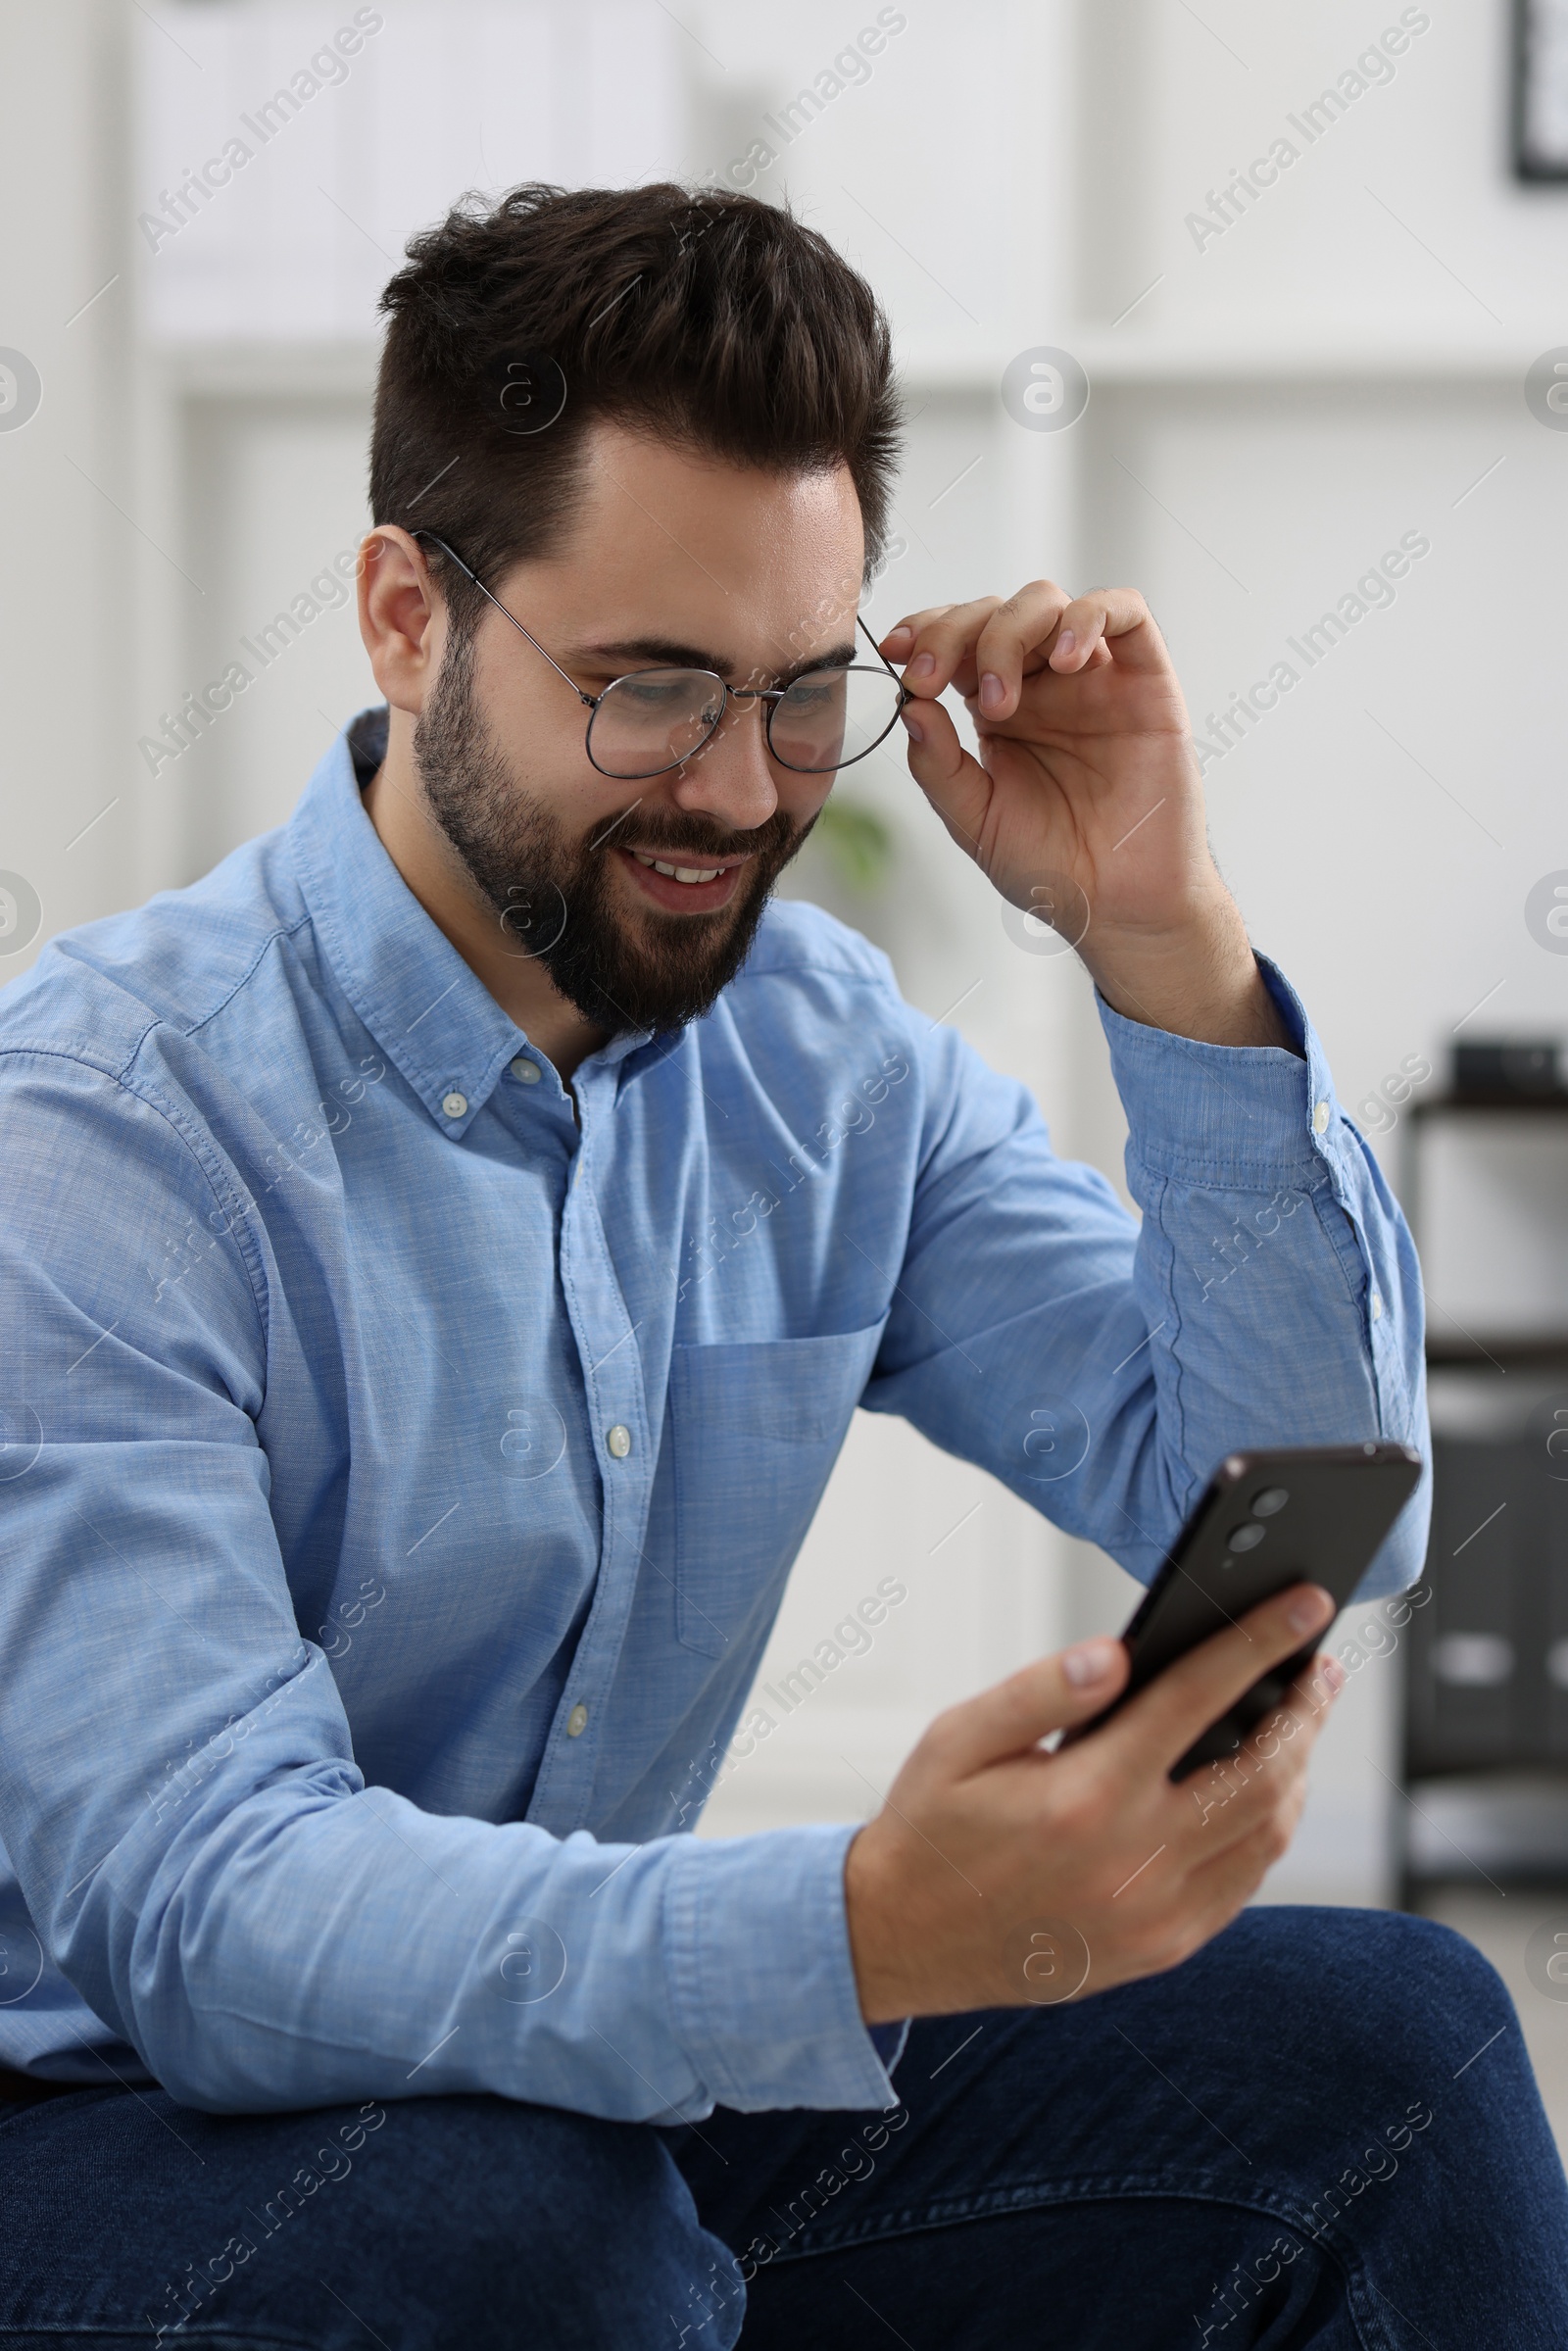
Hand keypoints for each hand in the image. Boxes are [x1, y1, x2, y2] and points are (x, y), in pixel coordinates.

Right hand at [843, 1582, 1342, 2021]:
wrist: (902, 1941)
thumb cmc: (931, 1827)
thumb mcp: (959, 1737)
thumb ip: (1042, 1689)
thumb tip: (1119, 1654)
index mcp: (1085, 1795)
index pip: (1199, 1699)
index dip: (1262, 1643)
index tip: (1308, 1604)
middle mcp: (1133, 1861)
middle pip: (1261, 1773)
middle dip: (1303, 1711)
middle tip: (1322, 1666)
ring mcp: (1155, 1914)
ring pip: (1268, 1833)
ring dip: (1296, 1770)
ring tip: (1298, 1722)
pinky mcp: (1162, 1948)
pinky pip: (1244, 1883)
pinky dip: (1268, 1829)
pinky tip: (1261, 1792)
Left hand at [880, 586, 1287, 1047]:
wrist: (1119, 906)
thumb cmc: (1050, 868)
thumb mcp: (974, 821)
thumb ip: (938, 766)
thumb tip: (909, 706)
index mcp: (997, 709)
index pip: (956, 641)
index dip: (924, 630)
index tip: (897, 652)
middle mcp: (1043, 684)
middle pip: (993, 611)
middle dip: (952, 633)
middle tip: (931, 680)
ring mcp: (1093, 678)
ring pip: (1047, 603)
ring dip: (1009, 632)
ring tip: (998, 701)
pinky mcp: (1145, 680)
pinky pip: (1124, 612)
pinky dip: (1088, 617)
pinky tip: (1065, 661)